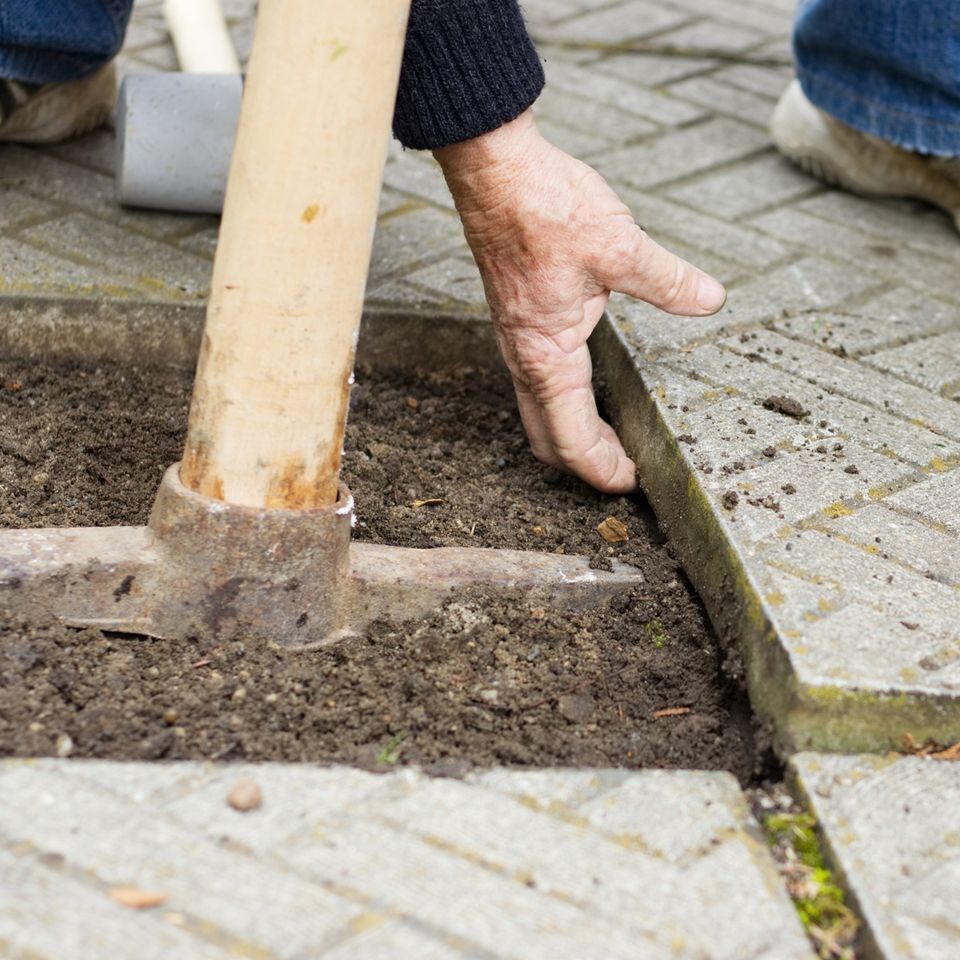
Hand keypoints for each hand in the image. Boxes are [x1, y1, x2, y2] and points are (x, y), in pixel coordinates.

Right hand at [434, 109, 725, 493]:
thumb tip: (708, 299)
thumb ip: (667, 281)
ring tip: (617, 437)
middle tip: (628, 469)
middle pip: (548, 438)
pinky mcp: (520, 321)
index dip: (603, 471)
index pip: (572, 441)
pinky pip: (538, 383)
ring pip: (540, 413)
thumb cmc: (543, 208)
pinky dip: (565, 403)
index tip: (635, 482)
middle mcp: (525, 358)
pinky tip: (595, 383)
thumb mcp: (620, 247)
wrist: (494, 171)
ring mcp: (518, 341)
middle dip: (585, 463)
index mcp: (546, 356)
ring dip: (575, 434)